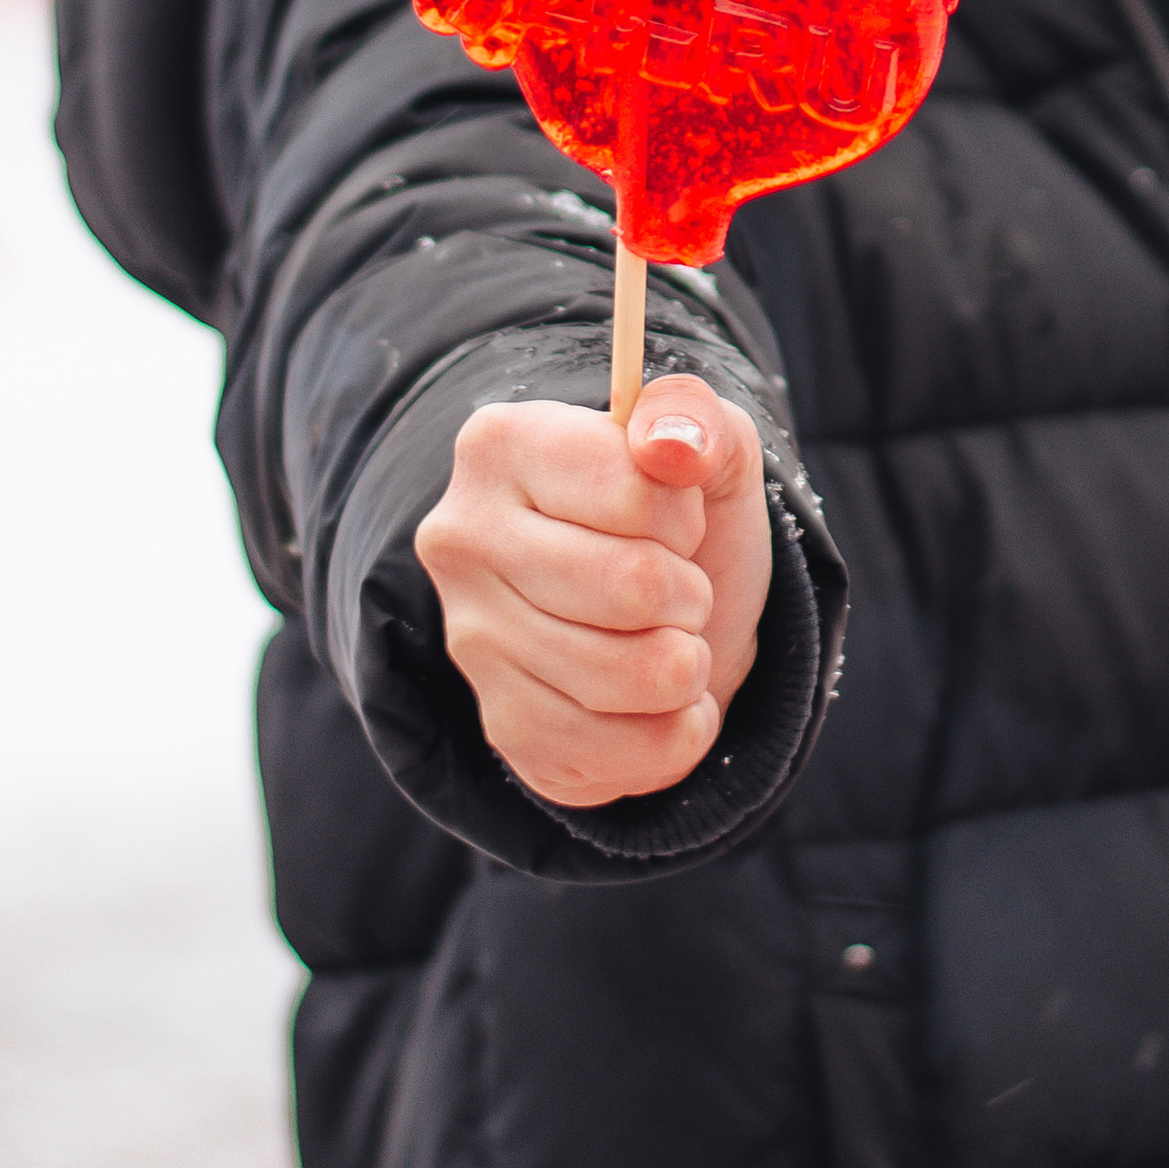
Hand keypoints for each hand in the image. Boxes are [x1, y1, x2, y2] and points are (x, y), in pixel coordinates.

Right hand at [414, 377, 773, 808]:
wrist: (667, 615)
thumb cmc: (679, 518)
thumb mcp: (705, 443)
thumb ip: (694, 416)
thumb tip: (670, 442)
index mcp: (500, 445)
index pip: (631, 486)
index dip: (682, 513)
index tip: (673, 518)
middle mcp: (463, 539)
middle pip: (631, 586)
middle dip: (689, 592)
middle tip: (680, 587)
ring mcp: (473, 640)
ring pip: (627, 675)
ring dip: (686, 663)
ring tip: (674, 640)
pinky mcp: (504, 727)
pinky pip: (619, 752)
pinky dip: (675, 732)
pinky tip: (665, 702)